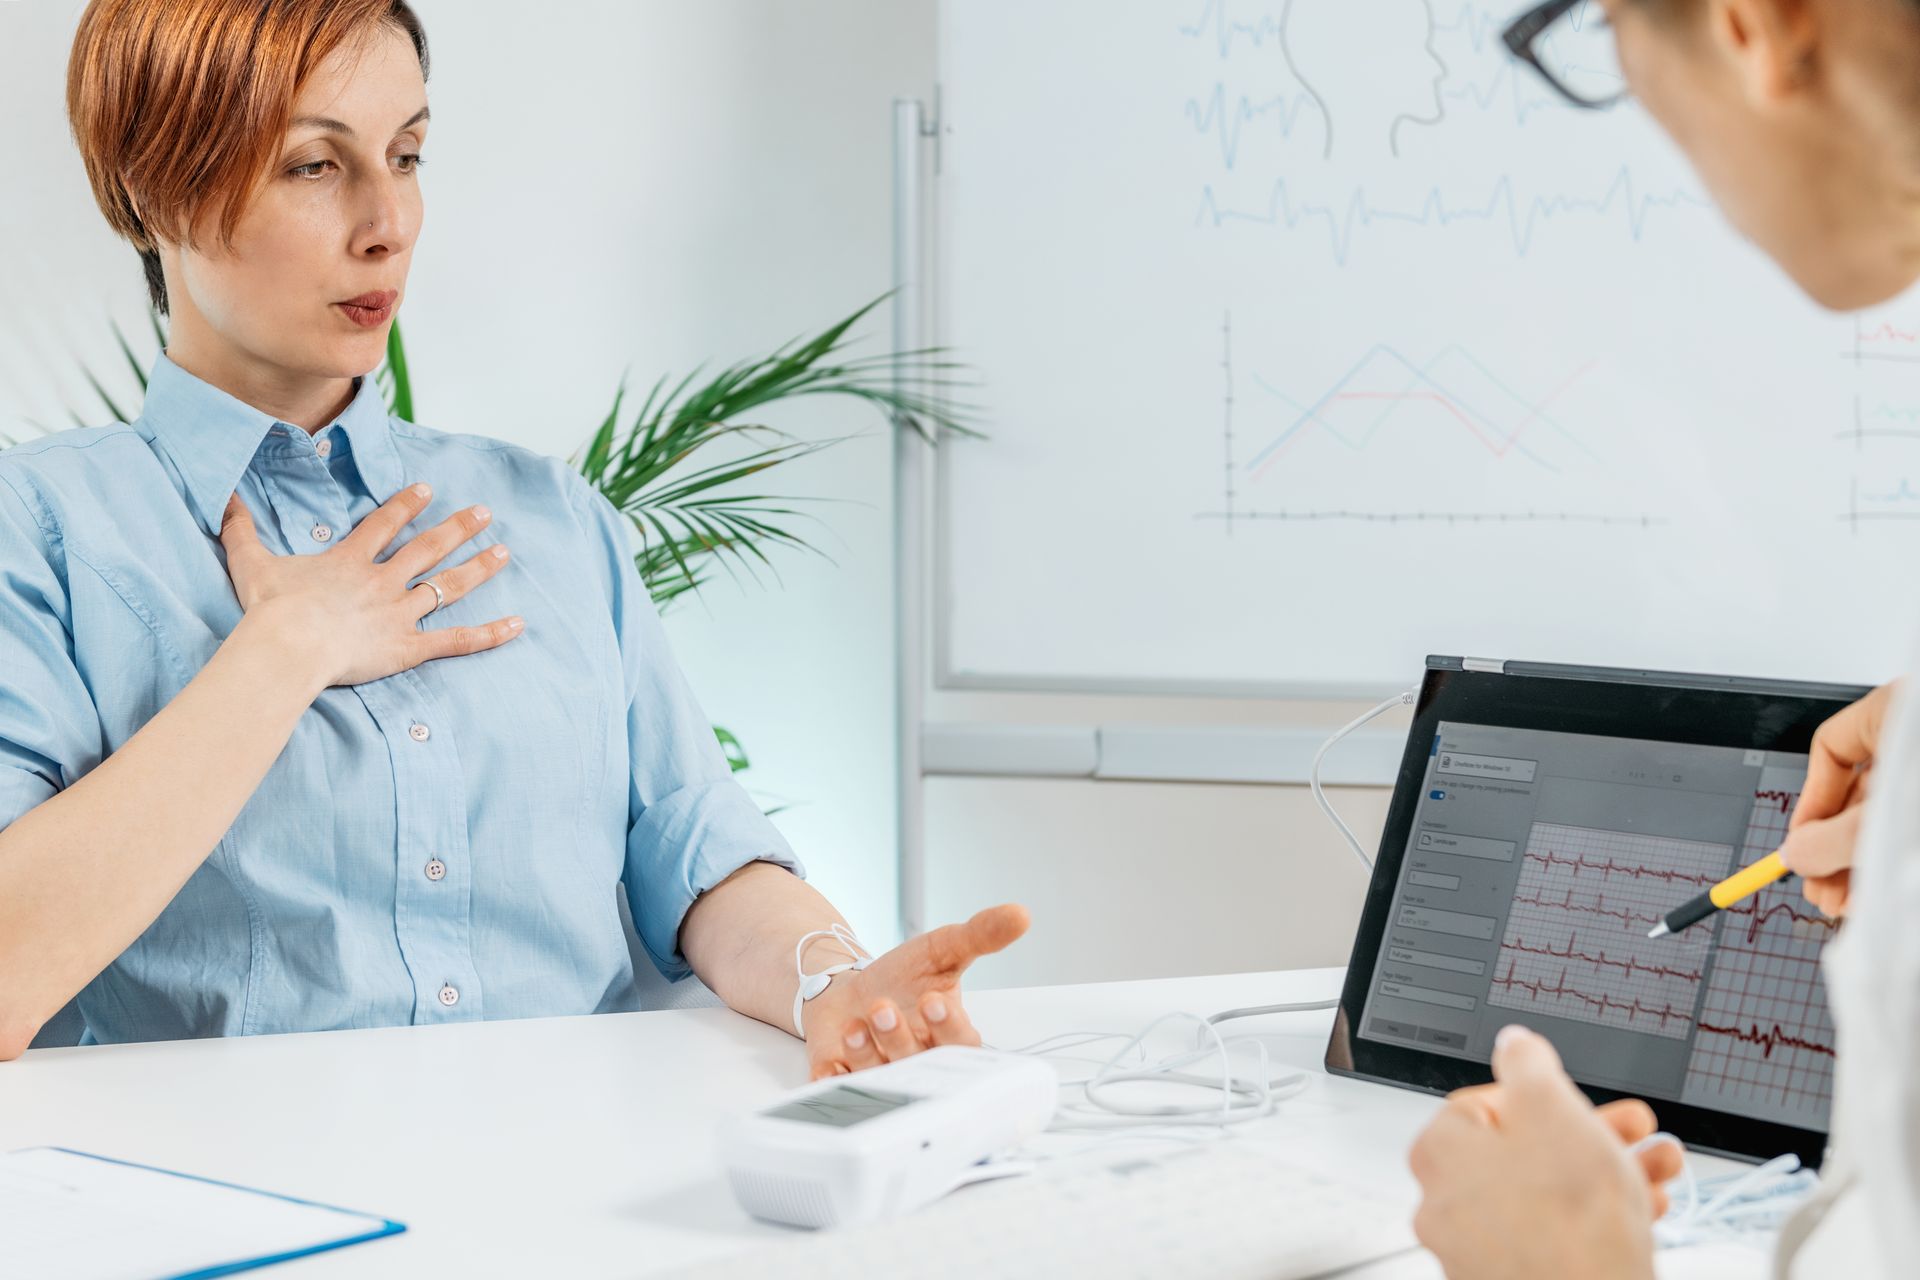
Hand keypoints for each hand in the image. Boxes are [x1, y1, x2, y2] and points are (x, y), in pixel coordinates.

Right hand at [219, 482, 522, 688]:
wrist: (287, 645)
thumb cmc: (268, 609)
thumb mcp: (249, 562)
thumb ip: (240, 529)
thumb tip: (223, 498)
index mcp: (350, 561)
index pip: (384, 525)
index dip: (406, 505)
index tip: (427, 489)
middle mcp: (382, 581)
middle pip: (428, 548)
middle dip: (458, 528)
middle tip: (485, 512)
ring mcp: (399, 613)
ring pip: (448, 586)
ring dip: (478, 568)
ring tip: (504, 552)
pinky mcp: (409, 647)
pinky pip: (456, 640)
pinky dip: (489, 634)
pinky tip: (518, 624)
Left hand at [801, 904, 1028, 1079]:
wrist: (851, 990)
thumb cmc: (905, 976)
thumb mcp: (942, 949)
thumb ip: (980, 935)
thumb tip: (1020, 913)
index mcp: (950, 1036)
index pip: (961, 1044)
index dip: (948, 1027)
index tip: (934, 1000)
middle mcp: (920, 1061)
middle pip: (919, 1066)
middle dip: (901, 1040)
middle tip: (883, 1009)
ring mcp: (883, 1075)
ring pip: (879, 1076)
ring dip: (866, 1052)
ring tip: (856, 1022)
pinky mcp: (846, 1080)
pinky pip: (841, 1090)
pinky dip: (836, 1079)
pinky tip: (831, 1064)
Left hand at [1408, 1026, 1679, 1279]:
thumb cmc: (1568, 1223)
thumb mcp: (1553, 1109)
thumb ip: (1528, 1064)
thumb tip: (1513, 1043)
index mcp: (1439, 1154)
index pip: (1480, 1104)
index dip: (1538, 1096)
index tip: (1572, 1100)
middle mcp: (1446, 1205)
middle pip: (1523, 1151)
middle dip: (1588, 1134)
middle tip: (1631, 1129)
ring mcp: (1477, 1251)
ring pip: (1545, 1194)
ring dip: (1605, 1172)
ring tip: (1656, 1168)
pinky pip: (1553, 1236)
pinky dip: (1595, 1218)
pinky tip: (1645, 1210)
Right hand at [1779, 680, 1900, 916]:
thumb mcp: (1886, 817)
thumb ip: (1834, 836)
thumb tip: (1796, 856)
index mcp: (1897, 712)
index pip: (1831, 747)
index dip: (1810, 802)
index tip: (1802, 846)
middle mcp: (1913, 740)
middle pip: (1858, 792)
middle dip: (1834, 846)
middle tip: (1819, 888)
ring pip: (1887, 817)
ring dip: (1859, 863)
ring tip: (1845, 903)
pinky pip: (1908, 831)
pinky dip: (1890, 861)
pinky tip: (1874, 894)